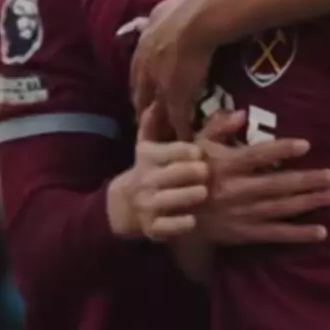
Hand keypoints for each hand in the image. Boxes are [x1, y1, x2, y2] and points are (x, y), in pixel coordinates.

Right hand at [108, 105, 208, 240]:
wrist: (123, 204)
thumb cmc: (152, 168)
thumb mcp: (160, 145)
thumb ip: (178, 124)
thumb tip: (182, 103)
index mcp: (149, 156)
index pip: (169, 150)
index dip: (185, 151)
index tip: (200, 152)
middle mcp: (146, 179)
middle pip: (170, 173)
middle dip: (189, 172)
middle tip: (206, 172)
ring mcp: (148, 204)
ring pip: (168, 199)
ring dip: (186, 195)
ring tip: (202, 192)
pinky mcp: (151, 227)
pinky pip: (166, 226)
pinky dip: (179, 224)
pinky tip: (192, 221)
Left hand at [130, 0, 215, 140]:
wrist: (195, 21)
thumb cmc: (182, 11)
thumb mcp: (161, 10)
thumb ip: (158, 17)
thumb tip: (160, 12)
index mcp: (141, 51)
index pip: (137, 76)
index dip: (141, 88)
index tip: (144, 97)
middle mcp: (145, 71)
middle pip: (141, 97)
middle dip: (144, 110)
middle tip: (148, 123)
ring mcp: (160, 87)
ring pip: (157, 112)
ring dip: (160, 125)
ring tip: (165, 138)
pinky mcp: (177, 98)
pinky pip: (177, 121)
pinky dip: (181, 132)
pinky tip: (185, 140)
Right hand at [198, 112, 329, 244]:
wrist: (174, 212)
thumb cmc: (189, 172)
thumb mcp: (196, 145)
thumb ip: (217, 127)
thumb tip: (241, 113)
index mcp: (225, 165)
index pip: (258, 156)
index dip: (282, 150)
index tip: (306, 145)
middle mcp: (236, 190)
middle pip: (276, 184)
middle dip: (306, 180)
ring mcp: (242, 214)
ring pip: (280, 208)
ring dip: (308, 203)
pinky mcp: (245, 233)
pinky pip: (275, 234)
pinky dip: (298, 234)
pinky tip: (321, 231)